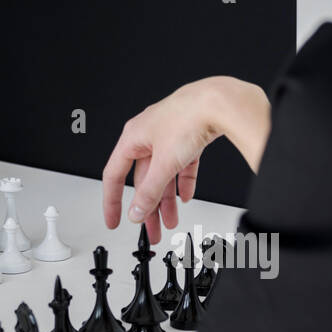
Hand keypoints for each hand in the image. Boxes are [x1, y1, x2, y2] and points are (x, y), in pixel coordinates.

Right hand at [102, 76, 266, 240]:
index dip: (112, 201)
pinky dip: (182, 182)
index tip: (114, 220)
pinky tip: (186, 196)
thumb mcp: (164, 163)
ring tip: (171, 220)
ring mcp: (169, 136)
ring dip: (166, 200)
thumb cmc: (187, 117)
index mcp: (132, 137)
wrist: (219, 102)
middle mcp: (148, 135)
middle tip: (150, 229)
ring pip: (163, 174)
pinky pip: (181, 166)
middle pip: (142, 179)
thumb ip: (149, 191)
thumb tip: (136, 211)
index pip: (114, 175)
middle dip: (148, 207)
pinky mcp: (188, 136)